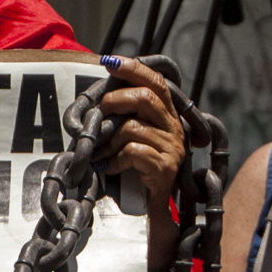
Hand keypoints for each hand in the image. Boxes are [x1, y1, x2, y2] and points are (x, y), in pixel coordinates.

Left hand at [93, 57, 182, 206]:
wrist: (151, 209)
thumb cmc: (136, 170)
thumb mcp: (131, 138)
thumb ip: (124, 118)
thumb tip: (98, 100)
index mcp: (167, 115)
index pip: (156, 81)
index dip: (133, 68)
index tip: (110, 61)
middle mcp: (173, 127)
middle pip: (146, 97)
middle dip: (115, 101)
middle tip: (100, 113)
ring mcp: (172, 147)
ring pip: (133, 127)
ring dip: (110, 139)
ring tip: (103, 152)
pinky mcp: (165, 167)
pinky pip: (132, 152)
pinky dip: (114, 159)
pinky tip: (109, 168)